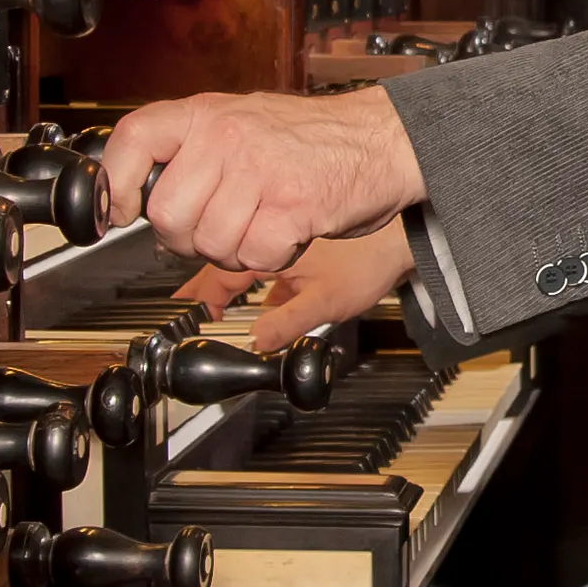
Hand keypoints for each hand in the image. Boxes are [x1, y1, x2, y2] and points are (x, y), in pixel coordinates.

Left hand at [99, 88, 424, 276]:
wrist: (384, 140)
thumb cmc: (314, 140)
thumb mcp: (243, 121)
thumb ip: (193, 150)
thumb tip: (138, 197)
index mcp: (209, 113)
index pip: (134, 138)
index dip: (116, 183)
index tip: (119, 210)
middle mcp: (229, 135)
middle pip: (167, 214)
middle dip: (188, 237)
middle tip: (221, 226)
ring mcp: (260, 169)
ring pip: (209, 243)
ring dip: (234, 251)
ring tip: (262, 224)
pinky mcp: (292, 206)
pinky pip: (253, 256)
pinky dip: (270, 257)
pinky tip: (287, 233)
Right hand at [181, 225, 419, 350]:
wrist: (400, 243)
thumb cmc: (368, 262)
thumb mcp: (325, 301)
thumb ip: (286, 323)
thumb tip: (254, 343)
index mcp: (269, 250)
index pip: (219, 276)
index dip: (200, 300)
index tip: (187, 319)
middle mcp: (271, 246)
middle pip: (225, 271)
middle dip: (205, 294)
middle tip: (187, 316)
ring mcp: (285, 253)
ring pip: (246, 274)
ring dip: (229, 293)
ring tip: (212, 315)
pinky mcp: (301, 259)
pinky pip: (268, 277)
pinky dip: (257, 294)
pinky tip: (259, 313)